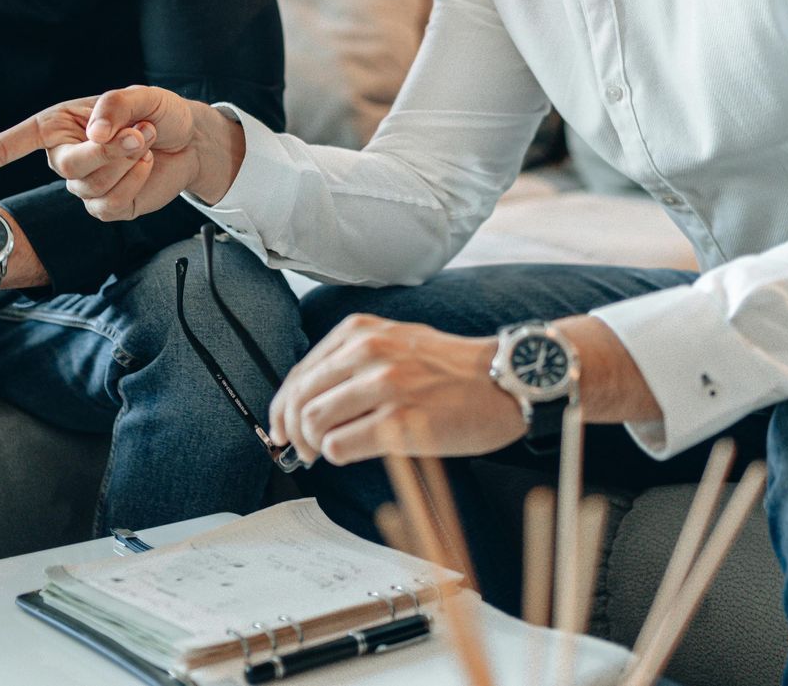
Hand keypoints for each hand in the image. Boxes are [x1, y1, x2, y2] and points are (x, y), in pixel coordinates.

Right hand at [0, 85, 245, 220]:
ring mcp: (83, 185)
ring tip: (144, 140)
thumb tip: (92, 135)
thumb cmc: (157, 112)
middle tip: (137, 132)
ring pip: (94, 186)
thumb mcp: (139, 96)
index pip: (6, 145)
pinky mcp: (107, 207)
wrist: (187, 141)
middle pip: (68, 167)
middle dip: (106, 152)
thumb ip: (113, 107)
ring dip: (128, 162)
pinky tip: (145, 164)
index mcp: (55, 126)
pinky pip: (112, 205)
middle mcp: (63, 157)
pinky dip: (135, 182)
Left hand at [267, 314, 526, 465]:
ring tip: (328, 453)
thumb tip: (309, 399)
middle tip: (303, 451)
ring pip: (314, 422)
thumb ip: (352, 361)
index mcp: (360, 331)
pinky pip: (340, 446)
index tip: (283, 428)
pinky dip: (338, 455)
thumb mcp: (396, 342)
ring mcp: (383, 384)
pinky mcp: (398, 419)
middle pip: (300, 399)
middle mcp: (367, 351)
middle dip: (294, 431)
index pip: (300, 373)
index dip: (284, 407)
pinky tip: (353, 453)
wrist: (505, 381)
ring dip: (314, 446)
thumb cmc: (452, 370)